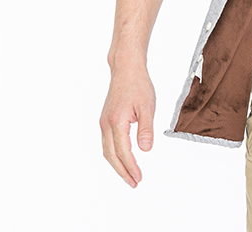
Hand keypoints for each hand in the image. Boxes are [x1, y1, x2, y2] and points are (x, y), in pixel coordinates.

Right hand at [100, 64, 155, 187]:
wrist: (126, 69)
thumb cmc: (138, 84)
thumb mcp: (147, 106)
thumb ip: (146, 128)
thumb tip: (145, 149)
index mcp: (117, 122)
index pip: (123, 152)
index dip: (131, 167)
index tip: (138, 178)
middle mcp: (106, 124)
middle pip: (111, 156)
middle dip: (122, 171)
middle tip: (133, 182)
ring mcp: (104, 122)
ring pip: (107, 151)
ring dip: (117, 165)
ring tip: (129, 174)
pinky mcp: (105, 120)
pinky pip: (107, 143)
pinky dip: (113, 154)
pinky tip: (122, 158)